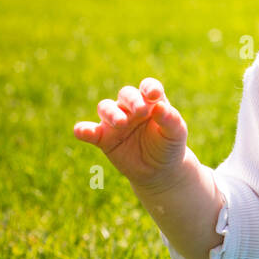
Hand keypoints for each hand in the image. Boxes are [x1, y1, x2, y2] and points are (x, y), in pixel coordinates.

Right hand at [73, 77, 188, 192]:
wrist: (159, 171)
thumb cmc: (169, 146)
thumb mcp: (176, 134)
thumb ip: (170, 119)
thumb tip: (160, 106)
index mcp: (151, 102)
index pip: (149, 87)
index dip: (149, 88)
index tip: (153, 95)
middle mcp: (131, 107)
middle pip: (126, 94)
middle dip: (132, 100)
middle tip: (140, 111)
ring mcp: (115, 121)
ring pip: (105, 107)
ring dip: (111, 113)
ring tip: (121, 123)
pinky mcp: (102, 138)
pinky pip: (88, 131)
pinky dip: (83, 130)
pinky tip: (82, 132)